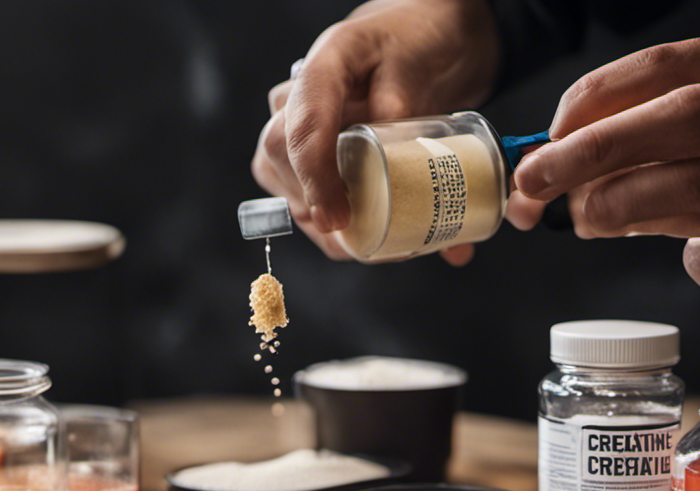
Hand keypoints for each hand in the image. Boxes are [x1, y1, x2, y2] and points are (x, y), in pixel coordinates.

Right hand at [250, 0, 499, 264]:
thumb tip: (398, 167)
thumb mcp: (420, 63)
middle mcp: (297, 97)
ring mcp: (294, 124)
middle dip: (315, 207)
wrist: (421, 38)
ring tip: (367, 243)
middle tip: (362, 240)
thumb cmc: (419, 42)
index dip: (314, 178)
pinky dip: (328, 224)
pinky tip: (360, 238)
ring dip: (318, 222)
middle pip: (278, 158)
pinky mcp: (304, 151)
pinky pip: (299, 191)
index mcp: (325, 66)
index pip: (302, 126)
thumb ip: (403, 107)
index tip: (335, 218)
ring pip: (281, 181)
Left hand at [512, 27, 699, 321]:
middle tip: (535, 181)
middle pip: (669, 119)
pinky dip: (686, 258)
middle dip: (587, 153)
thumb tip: (546, 171)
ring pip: (681, 187)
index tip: (547, 136)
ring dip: (616, 208)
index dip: (588, 102)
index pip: (658, 67)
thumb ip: (642, 138)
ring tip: (590, 220)